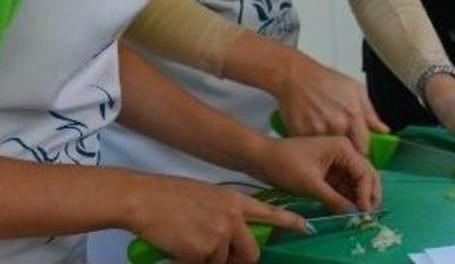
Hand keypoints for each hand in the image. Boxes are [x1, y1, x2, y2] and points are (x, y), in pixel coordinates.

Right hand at [126, 174, 305, 263]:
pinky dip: (192, 262)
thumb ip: (227, 215)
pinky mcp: (204, 251)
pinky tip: (180, 247)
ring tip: (189, 241)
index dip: (291, 223)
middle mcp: (233, 217)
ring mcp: (220, 235)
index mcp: (235, 200)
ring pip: (224, 263)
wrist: (146, 199)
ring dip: (209, 260)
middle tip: (220, 255)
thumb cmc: (172, 197)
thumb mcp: (208, 198)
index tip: (308, 228)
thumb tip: (233, 237)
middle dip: (239, 261)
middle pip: (251, 253)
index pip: (270, 213)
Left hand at [252, 136, 381, 214]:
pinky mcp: (330, 171)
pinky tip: (349, 211)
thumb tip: (353, 215)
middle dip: (369, 196)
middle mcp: (344, 152)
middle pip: (366, 176)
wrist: (262, 158)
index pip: (365, 173)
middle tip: (368, 217)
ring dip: (359, 199)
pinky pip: (344, 186)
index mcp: (343, 148)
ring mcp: (337, 162)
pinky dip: (348, 198)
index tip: (365, 213)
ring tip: (359, 217)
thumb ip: (334, 200)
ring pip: (356, 183)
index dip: (367, 194)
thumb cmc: (285, 164)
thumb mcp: (311, 184)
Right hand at [272, 50, 388, 155]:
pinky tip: (313, 135)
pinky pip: (312, 148)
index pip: (364, 148)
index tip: (359, 151)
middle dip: (345, 151)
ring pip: (329, 152)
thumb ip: (370, 112)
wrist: (295, 76)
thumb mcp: (354, 88)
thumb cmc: (324, 79)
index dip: (362, 152)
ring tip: (325, 137)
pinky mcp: (301, 134)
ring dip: (329, 150)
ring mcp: (318, 130)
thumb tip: (383, 130)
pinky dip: (314, 146)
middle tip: (341, 145)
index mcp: (353, 114)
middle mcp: (337, 124)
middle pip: (346, 152)